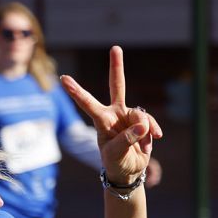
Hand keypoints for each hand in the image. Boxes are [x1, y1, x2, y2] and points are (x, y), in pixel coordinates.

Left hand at [60, 47, 162, 186]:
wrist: (128, 170)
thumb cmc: (115, 162)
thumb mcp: (115, 154)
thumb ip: (127, 140)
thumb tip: (142, 126)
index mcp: (101, 120)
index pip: (87, 102)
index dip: (76, 91)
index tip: (63, 78)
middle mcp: (114, 113)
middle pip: (117, 85)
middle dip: (117, 67)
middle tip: (115, 48)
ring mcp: (129, 116)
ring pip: (141, 114)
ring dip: (143, 130)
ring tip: (141, 144)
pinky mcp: (143, 122)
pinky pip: (151, 122)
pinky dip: (153, 131)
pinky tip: (154, 139)